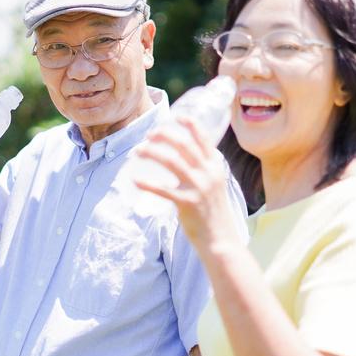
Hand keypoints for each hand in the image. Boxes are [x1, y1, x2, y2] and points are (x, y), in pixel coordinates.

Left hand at [134, 118, 241, 251]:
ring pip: (172, 161)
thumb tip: (185, 158)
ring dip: (152, 153)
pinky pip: (163, 189)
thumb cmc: (213, 212)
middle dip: (165, 136)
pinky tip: (135, 180)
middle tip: (150, 134)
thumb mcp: (214, 185)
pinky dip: (147, 184)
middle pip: (184, 145)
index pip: (203, 139)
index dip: (190, 125)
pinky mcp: (187, 203)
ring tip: (138, 151)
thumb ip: (203, 170)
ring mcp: (199, 187)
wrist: (221, 239)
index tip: (177, 117)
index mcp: (216, 167)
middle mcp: (208, 173)